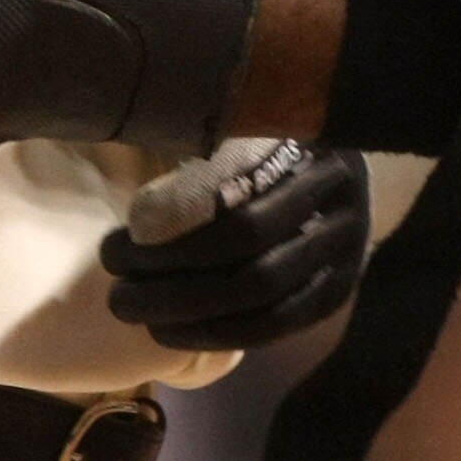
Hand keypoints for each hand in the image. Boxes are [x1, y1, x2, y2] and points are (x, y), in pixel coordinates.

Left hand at [101, 139, 368, 349]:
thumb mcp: (241, 125)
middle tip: (115, 291)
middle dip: (172, 282)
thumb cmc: (263, 139)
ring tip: (134, 311)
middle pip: (249, 255)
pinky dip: (219, 335)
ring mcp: (346, 252)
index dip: (171, 230)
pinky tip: (172, 332)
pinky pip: (276, 327)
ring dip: (188, 314)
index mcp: (311, 151)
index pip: (236, 201)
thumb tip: (135, 178)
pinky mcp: (336, 291)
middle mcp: (338, 204)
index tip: (114, 245)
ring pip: (262, 298)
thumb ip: (204, 147)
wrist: (332, 166)